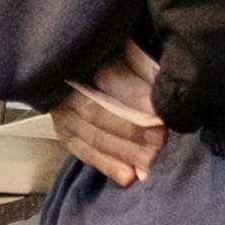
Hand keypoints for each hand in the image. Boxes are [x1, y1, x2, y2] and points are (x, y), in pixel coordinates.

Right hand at [55, 42, 168, 186]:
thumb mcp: (125, 48)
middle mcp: (67, 86)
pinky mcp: (63, 133)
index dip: (135, 97)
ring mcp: (62, 112)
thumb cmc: (110, 56)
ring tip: (150, 161)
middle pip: (99, 111)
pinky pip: (84, 153)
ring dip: (124, 152)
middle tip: (161, 139)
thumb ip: (141, 63)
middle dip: (133, 130)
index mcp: (84, 57)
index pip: (109, 77)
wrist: (74, 68)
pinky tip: (129, 177)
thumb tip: (162, 84)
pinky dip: (107, 166)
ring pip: (93, 136)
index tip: (160, 112)